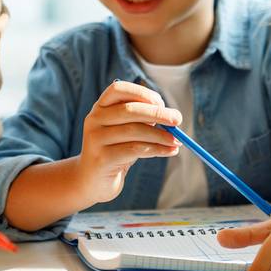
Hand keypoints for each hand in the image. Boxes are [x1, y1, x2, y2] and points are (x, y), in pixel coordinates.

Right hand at [74, 81, 180, 204]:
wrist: (93, 181)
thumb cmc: (116, 150)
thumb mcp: (127, 131)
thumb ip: (142, 120)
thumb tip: (171, 115)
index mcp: (100, 107)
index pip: (118, 89)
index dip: (141, 93)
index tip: (161, 102)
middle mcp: (94, 119)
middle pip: (128, 110)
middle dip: (157, 113)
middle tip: (177, 120)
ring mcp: (95, 139)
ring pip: (134, 131)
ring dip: (160, 135)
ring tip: (177, 141)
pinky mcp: (102, 158)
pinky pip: (134, 150)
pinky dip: (156, 149)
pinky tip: (169, 151)